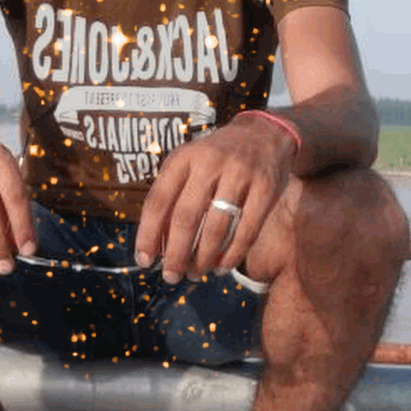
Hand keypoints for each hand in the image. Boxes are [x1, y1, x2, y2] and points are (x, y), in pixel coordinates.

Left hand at [135, 116, 296, 282]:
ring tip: (196, 274)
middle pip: (186, 217)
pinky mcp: (265, 188)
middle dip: (176, 253)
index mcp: (183, 158)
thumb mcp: (189, 162)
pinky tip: (221, 266)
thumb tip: (155, 244)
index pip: (158, 200)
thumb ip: (172, 195)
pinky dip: (232, 253)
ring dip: (203, 257)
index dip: (148, 233)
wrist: (265, 134)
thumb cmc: (217, 157)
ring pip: (216, 227)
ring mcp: (240, 174)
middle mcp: (209, 163)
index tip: (144, 260)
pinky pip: (247, 229)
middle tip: (171, 276)